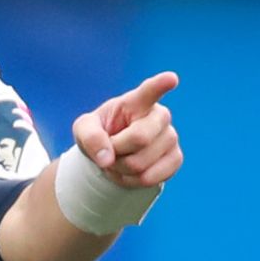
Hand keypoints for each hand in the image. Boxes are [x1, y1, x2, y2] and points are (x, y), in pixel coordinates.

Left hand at [71, 71, 181, 188]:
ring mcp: (171, 137)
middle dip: (116, 152)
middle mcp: (160, 116)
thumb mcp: (84, 130)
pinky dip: (131, 181)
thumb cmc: (99, 134)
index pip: (150, 91)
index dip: (161, 85)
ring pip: (141, 164)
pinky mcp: (175, 159)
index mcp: (137, 101)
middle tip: (110, 150)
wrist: (112, 155)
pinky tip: (129, 172)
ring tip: (118, 160)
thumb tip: (108, 158)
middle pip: (140, 139)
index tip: (171, 78)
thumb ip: (90, 137)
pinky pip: (150, 178)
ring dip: (120, 169)